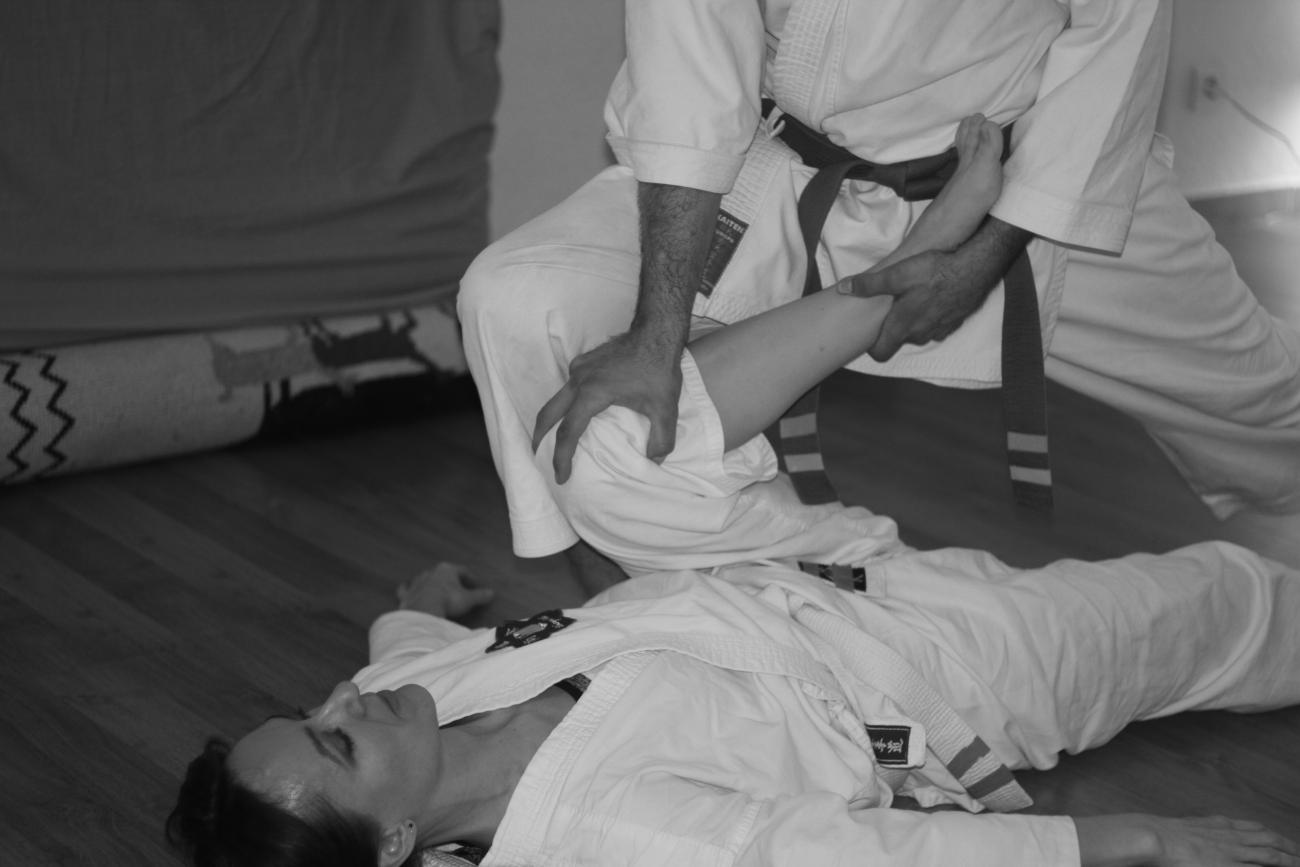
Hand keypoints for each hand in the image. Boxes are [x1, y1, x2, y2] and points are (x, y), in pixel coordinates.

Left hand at [396, 563, 494, 619]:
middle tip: (458, 589)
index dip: (470, 578)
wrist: (423, 610)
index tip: (475, 584)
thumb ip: (480, 595)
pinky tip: (410, 590)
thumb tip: (492, 593)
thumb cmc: (448, 601)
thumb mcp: (469, 599)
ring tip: (437, 591)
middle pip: (443, 574)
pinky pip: (407, 588)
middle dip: (450, 580)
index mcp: (447, 569)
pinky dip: (409, 589)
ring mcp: (417, 581)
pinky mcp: (406, 593)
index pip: (462, 570)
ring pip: (425, 579)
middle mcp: (431, 572)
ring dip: (431, 584)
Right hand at [532, 330, 682, 483]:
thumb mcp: (666, 410)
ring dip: (552, 419)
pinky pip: (568, 386)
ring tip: (553, 438)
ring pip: (556, 399)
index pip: (568, 432)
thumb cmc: (659, 369)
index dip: (561, 458)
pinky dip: (565, 404)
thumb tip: (654, 462)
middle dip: (540, 438)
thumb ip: (662, 441)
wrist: (656, 332)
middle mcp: (578, 381)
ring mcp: (579, 369)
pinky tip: (576, 412)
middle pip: (549, 414)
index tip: (561, 476)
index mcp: (592, 394)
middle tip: (538, 457)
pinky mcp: (584, 362)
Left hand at [838, 249, 986, 361]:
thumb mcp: (897, 274)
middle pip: (899, 341)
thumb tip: (844, 288)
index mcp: (903, 326)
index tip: (868, 334)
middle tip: (888, 310)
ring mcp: (939, 330)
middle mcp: (920, 334)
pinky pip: (936, 327)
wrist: (974, 268)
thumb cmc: (934, 271)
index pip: (880, 353)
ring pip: (918, 334)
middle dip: (892, 329)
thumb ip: (869, 285)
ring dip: (913, 323)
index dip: (872, 346)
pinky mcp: (954, 323)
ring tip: (910, 301)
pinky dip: (931, 317)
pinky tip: (931, 299)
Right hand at [1075, 814, 1298, 866]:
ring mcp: (1231, 851)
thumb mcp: (1185, 828)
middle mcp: (1230, 836)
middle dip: (1287, 847)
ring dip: (1288, 859)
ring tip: (1298, 862)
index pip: (1254, 829)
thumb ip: (1200, 830)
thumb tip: (1200, 834)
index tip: (1281, 840)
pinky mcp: (1228, 865)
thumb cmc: (1162, 834)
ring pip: (1269, 855)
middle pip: (1267, 840)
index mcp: (1219, 825)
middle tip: (1299, 853)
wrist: (1154, 837)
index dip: (1271, 835)